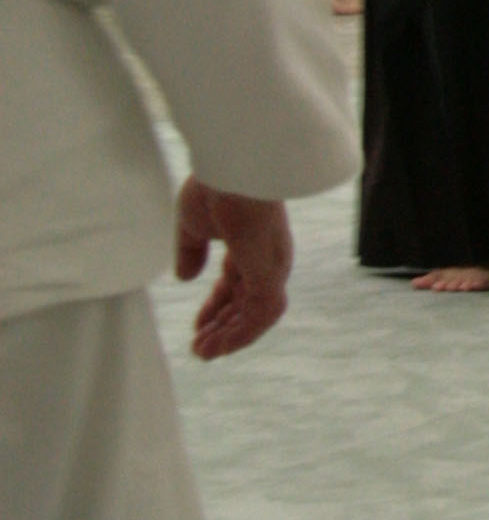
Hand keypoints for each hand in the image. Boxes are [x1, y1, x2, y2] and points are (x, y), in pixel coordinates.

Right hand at [175, 178, 293, 358]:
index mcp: (252, 244)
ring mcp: (272, 267)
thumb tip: (185, 278)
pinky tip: (219, 346)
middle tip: (200, 347)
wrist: (231, 166)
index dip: (217, 307)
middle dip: (223, 327)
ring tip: (204, 353)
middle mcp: (268, 259)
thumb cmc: (214, 185)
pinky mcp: (271, 274)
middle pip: (246, 303)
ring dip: (231, 338)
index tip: (198, 325)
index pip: (237, 284)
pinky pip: (261, 315)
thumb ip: (191, 251)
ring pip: (256, 315)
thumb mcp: (194, 224)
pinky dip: (241, 334)